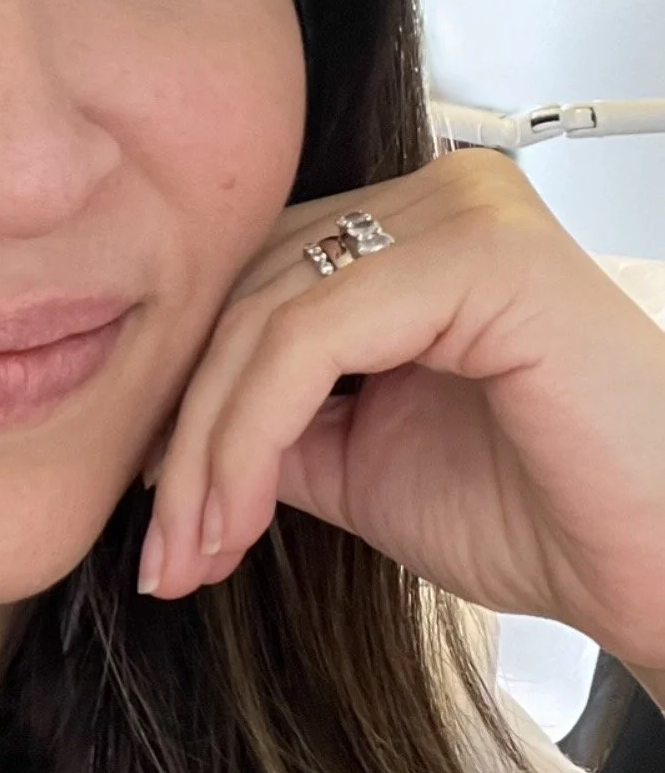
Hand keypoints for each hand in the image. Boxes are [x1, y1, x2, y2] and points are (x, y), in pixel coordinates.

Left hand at [137, 149, 664, 668]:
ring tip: (189, 550)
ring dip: (207, 450)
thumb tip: (159, 432)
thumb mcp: (360, 462)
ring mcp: (464, 212)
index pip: (257, 288)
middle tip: (162, 550)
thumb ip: (271, 422)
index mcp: (415, 230)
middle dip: (188, 435)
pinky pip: (313, 337)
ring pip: (267, 317)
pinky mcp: (480, 254)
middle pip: (250, 296)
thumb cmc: (545, 514)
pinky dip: (249, 434)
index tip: (158, 517)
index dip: (190, 401)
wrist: (658, 574)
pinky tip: (234, 517)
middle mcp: (438, 198)